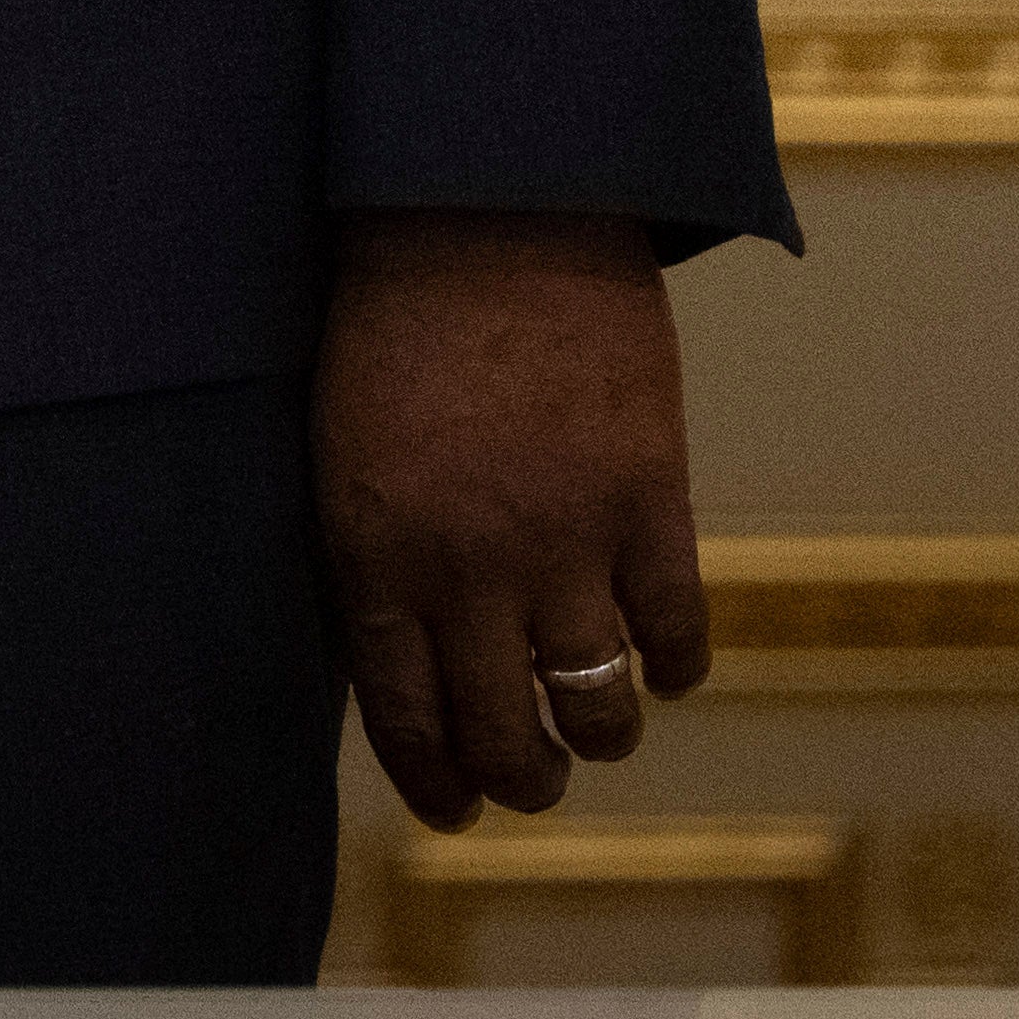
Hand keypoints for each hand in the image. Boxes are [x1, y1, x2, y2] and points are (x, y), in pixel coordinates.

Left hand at [315, 209, 707, 825]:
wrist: (481, 207)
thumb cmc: (390, 313)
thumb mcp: (344, 442)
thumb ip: (374, 548)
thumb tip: (408, 650)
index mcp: (375, 552)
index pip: (406, 715)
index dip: (436, 780)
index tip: (456, 810)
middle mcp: (467, 568)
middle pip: (504, 734)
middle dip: (521, 779)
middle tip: (533, 781)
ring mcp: (564, 539)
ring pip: (597, 703)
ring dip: (600, 732)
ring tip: (599, 728)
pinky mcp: (648, 498)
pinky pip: (675, 627)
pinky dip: (675, 662)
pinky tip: (666, 662)